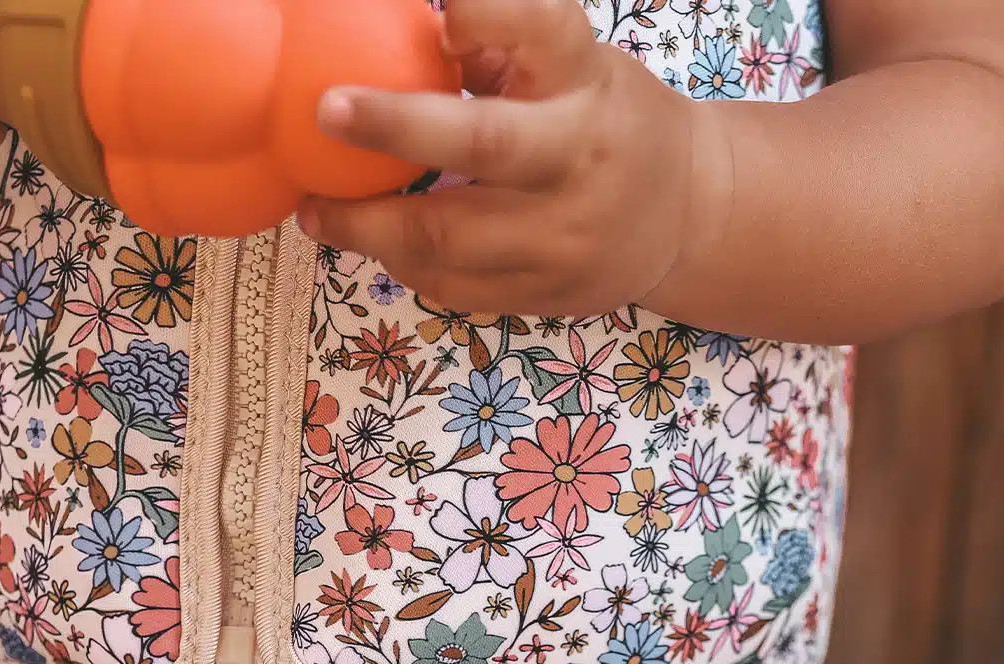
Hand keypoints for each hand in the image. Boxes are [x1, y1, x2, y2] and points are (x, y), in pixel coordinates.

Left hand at [297, 0, 715, 319]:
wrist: (686, 215)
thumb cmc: (606, 121)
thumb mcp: (575, 65)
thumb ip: (500, 51)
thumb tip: (405, 33)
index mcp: (587, 83)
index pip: (544, 28)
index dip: (489, 16)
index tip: (444, 14)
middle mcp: (581, 158)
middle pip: (482, 145)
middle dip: (394, 128)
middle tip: (326, 112)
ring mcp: (564, 237)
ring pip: (448, 240)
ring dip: (368, 227)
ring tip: (317, 213)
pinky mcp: (545, 294)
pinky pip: (454, 286)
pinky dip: (403, 264)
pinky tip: (374, 245)